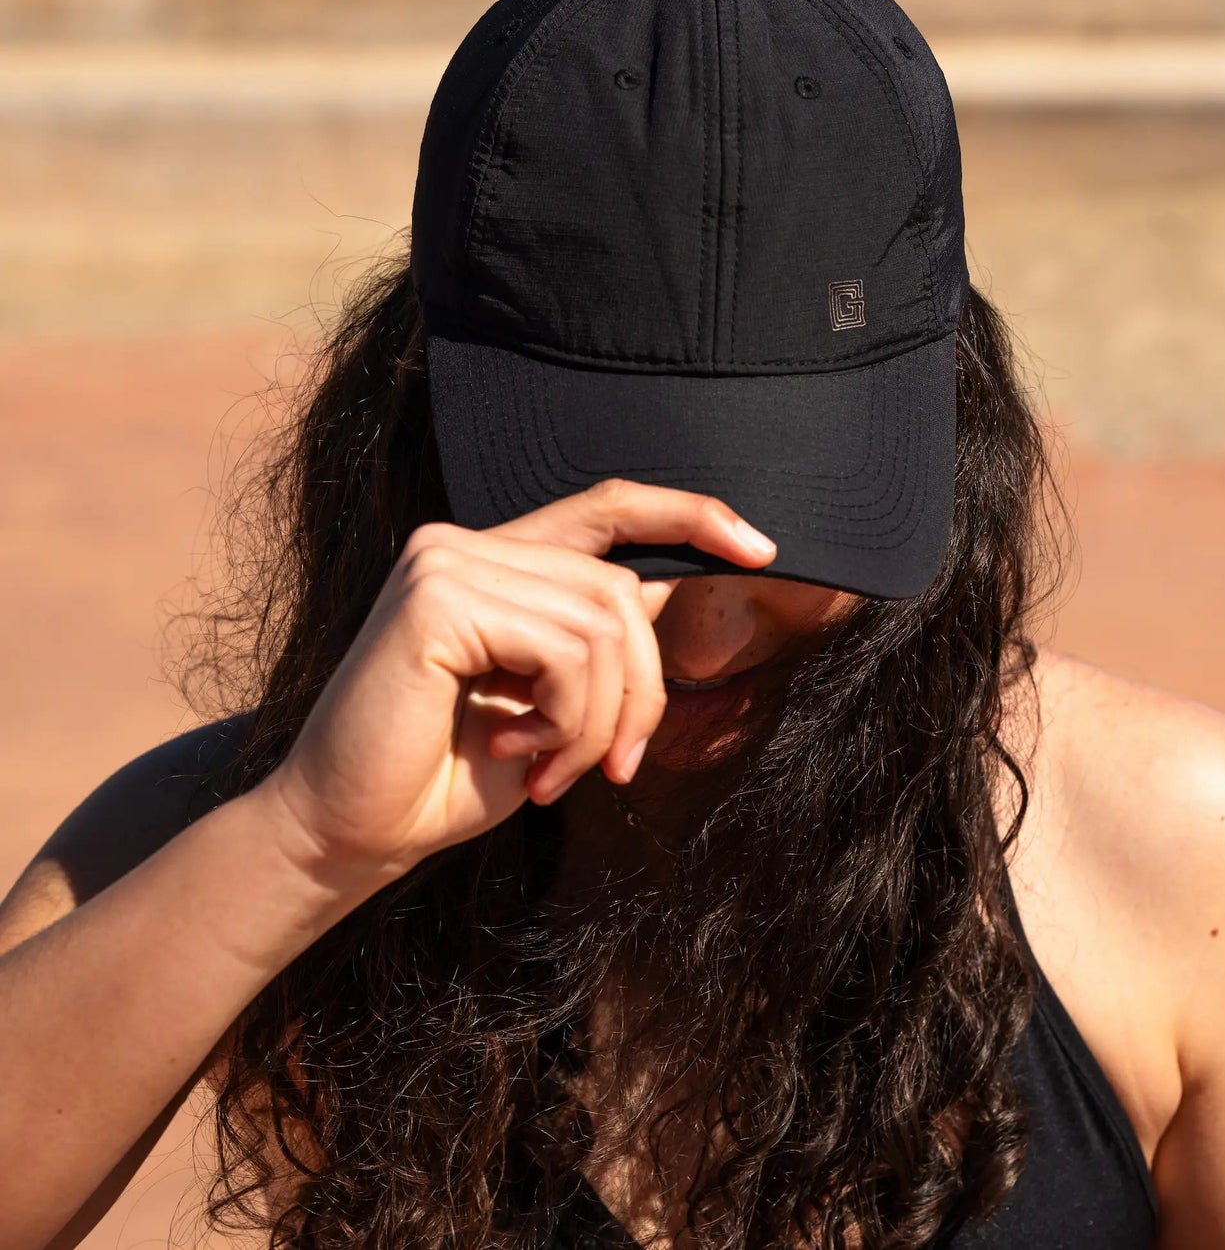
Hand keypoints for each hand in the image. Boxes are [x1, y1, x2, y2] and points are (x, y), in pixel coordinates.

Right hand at [254, 479, 776, 892]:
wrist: (346, 834)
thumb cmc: (445, 777)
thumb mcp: (546, 702)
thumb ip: (592, 642)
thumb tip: (668, 591)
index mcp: (492, 559)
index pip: (607, 508)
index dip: (689, 515)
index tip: (762, 550)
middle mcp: (465, 543)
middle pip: (622, 590)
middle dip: (642, 692)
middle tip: (612, 768)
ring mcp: (447, 561)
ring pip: (605, 625)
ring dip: (600, 721)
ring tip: (553, 771)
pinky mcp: (437, 597)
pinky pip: (565, 650)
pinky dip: (568, 720)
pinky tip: (517, 753)